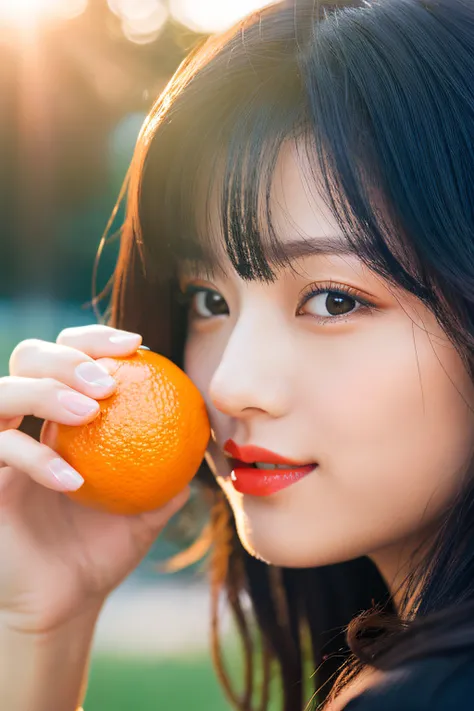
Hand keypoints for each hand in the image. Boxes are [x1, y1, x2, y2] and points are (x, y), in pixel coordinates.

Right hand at [0, 325, 189, 635]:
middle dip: (67, 355)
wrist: (68, 600)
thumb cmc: (106, 546)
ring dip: (46, 392)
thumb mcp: (149, 504)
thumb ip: (172, 468)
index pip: (68, 353)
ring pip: (0, 392)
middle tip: (107, 381)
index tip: (137, 344)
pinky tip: (73, 480)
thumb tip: (206, 434)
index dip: (95, 338)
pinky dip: (34, 457)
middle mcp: (26, 423)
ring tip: (90, 412)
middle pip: (29, 356)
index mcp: (62, 416)